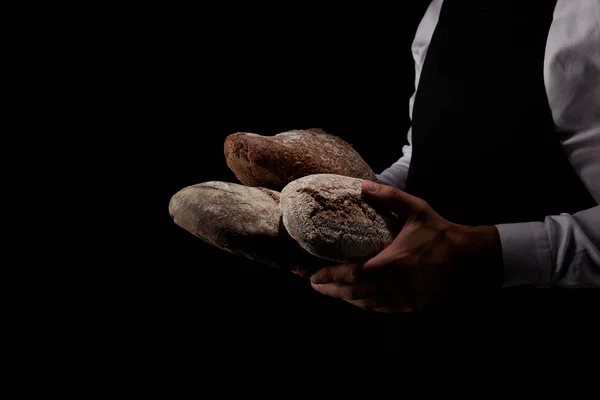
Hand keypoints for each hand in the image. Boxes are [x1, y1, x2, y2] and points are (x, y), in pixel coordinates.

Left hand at [309, 180, 502, 311]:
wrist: (466, 254)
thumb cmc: (437, 230)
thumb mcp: (415, 208)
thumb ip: (389, 197)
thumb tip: (363, 185)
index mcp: (394, 263)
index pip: (354, 275)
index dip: (331, 277)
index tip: (314, 276)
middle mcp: (398, 285)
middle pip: (355, 294)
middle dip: (332, 291)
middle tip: (316, 285)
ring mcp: (406, 299)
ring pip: (368, 305)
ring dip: (347, 299)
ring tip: (331, 291)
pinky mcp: (413, 306)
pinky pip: (383, 310)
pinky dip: (366, 305)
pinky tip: (356, 299)